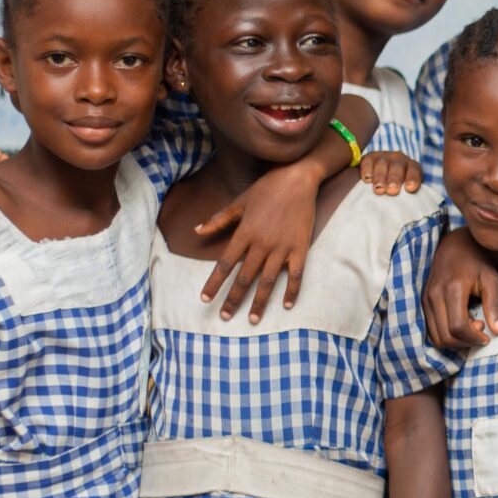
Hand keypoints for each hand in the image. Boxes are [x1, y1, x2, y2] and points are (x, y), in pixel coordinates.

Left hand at [190, 160, 323, 321]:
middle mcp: (261, 243)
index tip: (205, 299)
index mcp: (244, 233)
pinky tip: (286, 305)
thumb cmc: (267, 188)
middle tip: (225, 317)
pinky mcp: (300, 247)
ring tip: (252, 319)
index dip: (214, 283)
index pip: (225, 264)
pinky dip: (291, 290)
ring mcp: (282, 247)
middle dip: (233, 299)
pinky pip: (296, 274)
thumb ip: (219, 219)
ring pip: (267, 280)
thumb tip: (197, 230)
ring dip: (259, 302)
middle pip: (244, 278)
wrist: (297, 178)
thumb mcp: (239, 202)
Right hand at [361, 148, 425, 193]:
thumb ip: (408, 199)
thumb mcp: (404, 195)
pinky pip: (368, 161)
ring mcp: (383, 157)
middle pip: (397, 167)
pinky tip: (367, 179)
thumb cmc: (395, 194)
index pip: (414, 171)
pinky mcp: (369, 158)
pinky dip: (367, 170)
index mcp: (412, 167)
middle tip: (392, 191)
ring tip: (378, 189)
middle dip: (395, 179)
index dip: (413, 179)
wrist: (376, 184)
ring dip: (380, 177)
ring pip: (382, 164)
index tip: (410, 188)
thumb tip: (415, 218)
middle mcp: (398, 160)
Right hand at [423, 226, 497, 348]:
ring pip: (436, 336)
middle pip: (445, 336)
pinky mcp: (423, 302)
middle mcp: (434, 295)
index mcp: (453, 288)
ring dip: (455, 340)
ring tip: (471, 326)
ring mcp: (426, 299)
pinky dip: (446, 334)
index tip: (487, 336)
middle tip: (481, 329)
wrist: (455, 243)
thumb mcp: (491, 278)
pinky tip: (461, 323)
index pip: (458, 326)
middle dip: (465, 341)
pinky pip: (431, 329)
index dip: (473, 338)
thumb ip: (494, 304)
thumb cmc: (477, 260)